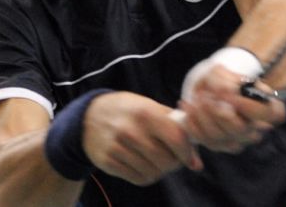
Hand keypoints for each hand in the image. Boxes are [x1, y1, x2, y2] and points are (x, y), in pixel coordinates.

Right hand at [82, 91, 203, 185]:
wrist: (89, 116)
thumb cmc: (127, 110)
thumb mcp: (149, 106)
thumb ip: (174, 127)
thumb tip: (196, 160)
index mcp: (145, 112)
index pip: (175, 138)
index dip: (187, 152)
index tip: (190, 158)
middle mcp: (130, 130)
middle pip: (165, 160)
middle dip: (174, 164)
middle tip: (172, 159)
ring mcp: (117, 147)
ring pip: (153, 172)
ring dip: (160, 171)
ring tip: (156, 160)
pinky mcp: (108, 162)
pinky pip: (138, 178)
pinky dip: (146, 175)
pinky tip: (143, 164)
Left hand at [177, 62, 285, 152]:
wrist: (209, 88)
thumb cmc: (223, 78)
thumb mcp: (225, 72)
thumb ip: (225, 80)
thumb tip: (224, 92)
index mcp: (268, 108)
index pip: (270, 114)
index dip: (249, 106)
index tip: (230, 94)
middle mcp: (256, 129)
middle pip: (240, 129)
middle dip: (218, 112)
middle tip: (204, 96)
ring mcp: (238, 141)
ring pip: (220, 137)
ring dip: (202, 116)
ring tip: (195, 98)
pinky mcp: (220, 145)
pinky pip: (205, 140)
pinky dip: (192, 123)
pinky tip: (187, 106)